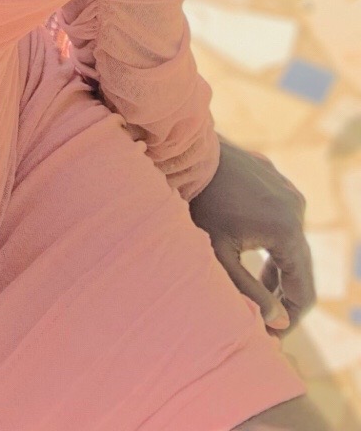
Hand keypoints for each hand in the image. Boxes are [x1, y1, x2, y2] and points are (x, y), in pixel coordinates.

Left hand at [189, 136, 314, 332]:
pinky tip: (254, 257)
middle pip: (300, 268)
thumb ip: (249, 292)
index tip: (271, 336)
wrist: (186, 152)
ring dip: (279, 270)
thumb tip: (280, 323)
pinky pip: (285, 222)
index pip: (302, 290)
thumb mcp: (219, 254)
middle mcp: (296, 210)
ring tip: (259, 292)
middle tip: (264, 321)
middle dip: (283, 297)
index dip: (289, 318)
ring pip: (292, 245)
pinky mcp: (279, 183)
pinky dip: (275, 245)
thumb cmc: (197, 203)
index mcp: (286, 231)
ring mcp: (290, 193)